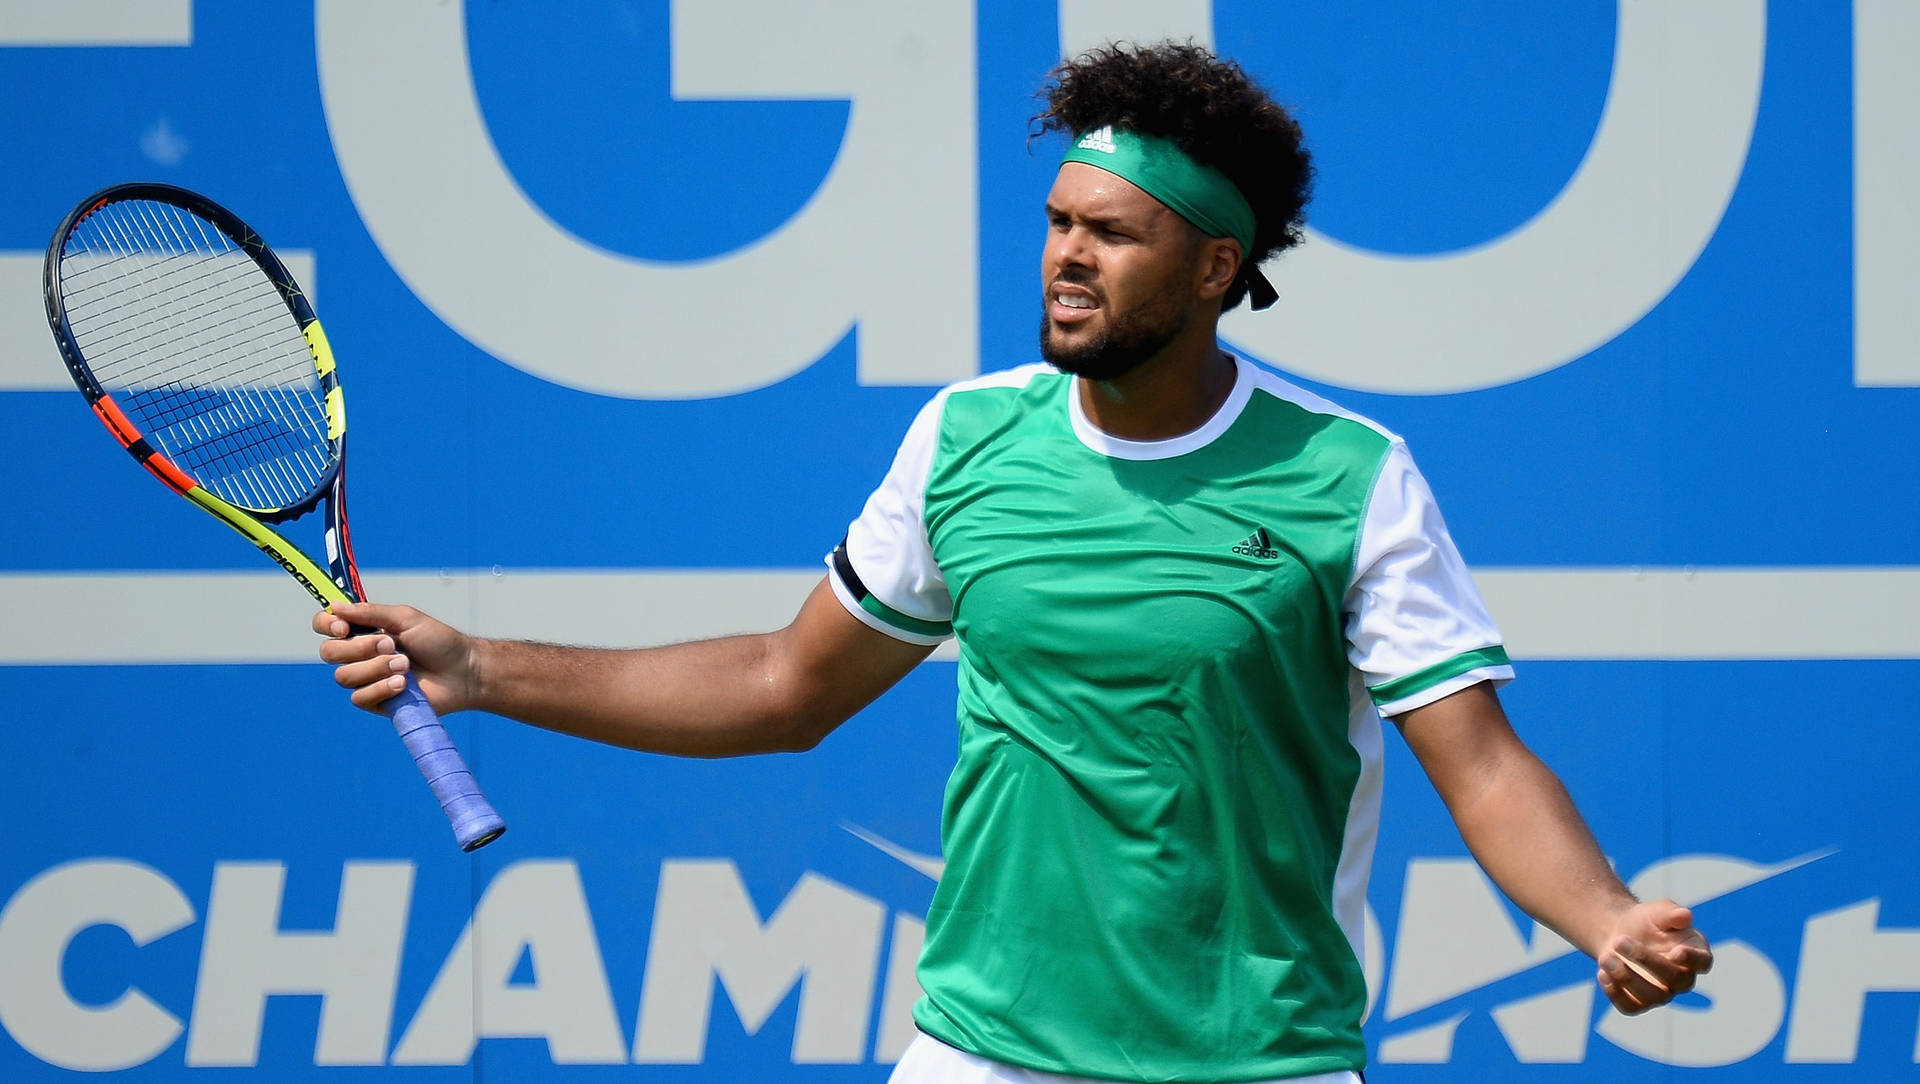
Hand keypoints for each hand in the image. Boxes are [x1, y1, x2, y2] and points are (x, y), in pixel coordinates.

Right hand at [312, 601, 474, 714]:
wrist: (463, 671)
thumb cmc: (439, 641)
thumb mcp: (407, 618)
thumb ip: (371, 613)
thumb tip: (335, 606)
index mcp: (364, 630)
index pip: (325, 626)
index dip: (327, 626)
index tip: (344, 627)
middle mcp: (360, 654)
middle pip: (329, 652)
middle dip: (359, 648)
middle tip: (392, 645)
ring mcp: (367, 679)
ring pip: (344, 676)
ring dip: (375, 668)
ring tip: (405, 666)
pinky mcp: (377, 702)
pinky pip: (359, 698)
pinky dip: (380, 688)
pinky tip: (403, 685)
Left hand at [1596, 900, 1712, 1013]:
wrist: (1619, 934)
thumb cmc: (1646, 922)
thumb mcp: (1657, 911)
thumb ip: (1671, 913)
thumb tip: (1685, 915)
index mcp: (1695, 953)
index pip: (1702, 962)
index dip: (1692, 959)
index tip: (1675, 952)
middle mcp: (1683, 978)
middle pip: (1674, 978)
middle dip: (1646, 960)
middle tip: (1621, 941)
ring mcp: (1662, 993)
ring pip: (1653, 997)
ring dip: (1627, 978)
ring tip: (1606, 957)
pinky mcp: (1639, 1003)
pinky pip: (1631, 1007)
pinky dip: (1615, 993)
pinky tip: (1602, 974)